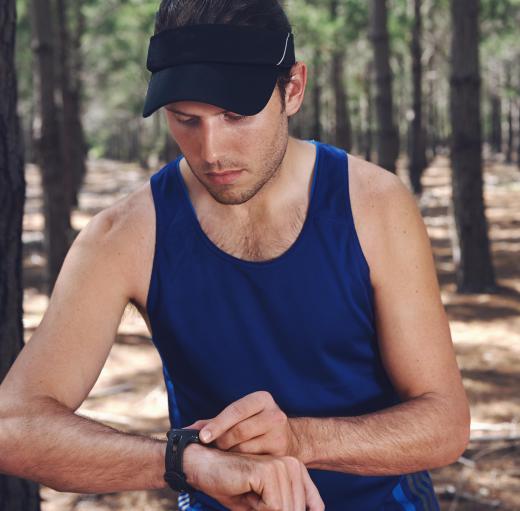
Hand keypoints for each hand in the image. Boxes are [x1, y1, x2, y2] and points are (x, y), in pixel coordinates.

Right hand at [183, 443, 323, 510]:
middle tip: (252, 498)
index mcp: (296, 470)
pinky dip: (257, 509)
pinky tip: (245, 491)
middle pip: (297, 510)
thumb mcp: (264, 505)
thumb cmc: (231, 485)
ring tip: (247, 494)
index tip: (263, 506)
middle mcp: (293, 464)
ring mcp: (282, 465)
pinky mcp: (268, 470)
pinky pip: (274, 507)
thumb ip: (284, 508)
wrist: (202, 465)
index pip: (315, 506)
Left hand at [186, 391, 299, 457]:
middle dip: (222, 441)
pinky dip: (241, 462)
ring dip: (230, 453)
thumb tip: (186, 431)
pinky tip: (238, 461)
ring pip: (244, 448)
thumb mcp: (240, 416)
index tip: (203, 436)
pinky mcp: (281, 454)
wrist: (289, 439)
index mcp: (262, 399)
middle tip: (214, 447)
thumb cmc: (256, 424)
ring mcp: (279, 434)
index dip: (217, 424)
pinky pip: (252, 461)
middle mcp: (274, 414)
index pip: (236, 410)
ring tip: (227, 453)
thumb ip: (213, 422)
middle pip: (239, 431)